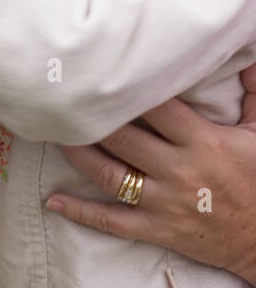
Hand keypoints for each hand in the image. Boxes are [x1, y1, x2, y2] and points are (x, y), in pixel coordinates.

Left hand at [45, 61, 255, 286]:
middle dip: (91, 119)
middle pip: (122, 137)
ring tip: (55, 135)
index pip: (156, 108)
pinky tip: (52, 201)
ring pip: (108, 174)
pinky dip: (79, 211)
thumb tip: (248, 57)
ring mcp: (164, 202)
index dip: (127, 90)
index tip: (102, 73)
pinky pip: (111, 221)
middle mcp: (179, 170)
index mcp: (204, 142)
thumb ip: (255, 95)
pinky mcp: (156, 229)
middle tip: (64, 100)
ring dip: (78, 154)